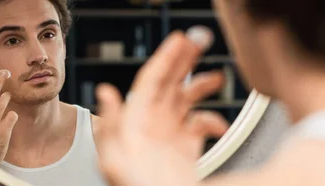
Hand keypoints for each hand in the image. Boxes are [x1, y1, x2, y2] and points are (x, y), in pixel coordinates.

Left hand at [95, 27, 228, 185]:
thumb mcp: (115, 161)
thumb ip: (111, 125)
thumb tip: (107, 92)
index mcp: (136, 123)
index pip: (151, 81)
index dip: (166, 58)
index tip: (180, 41)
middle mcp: (153, 126)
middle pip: (169, 85)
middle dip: (184, 63)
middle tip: (199, 43)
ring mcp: (169, 137)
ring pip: (186, 101)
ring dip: (200, 86)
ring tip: (216, 78)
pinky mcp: (185, 150)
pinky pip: (199, 126)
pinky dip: (212, 121)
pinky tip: (218, 125)